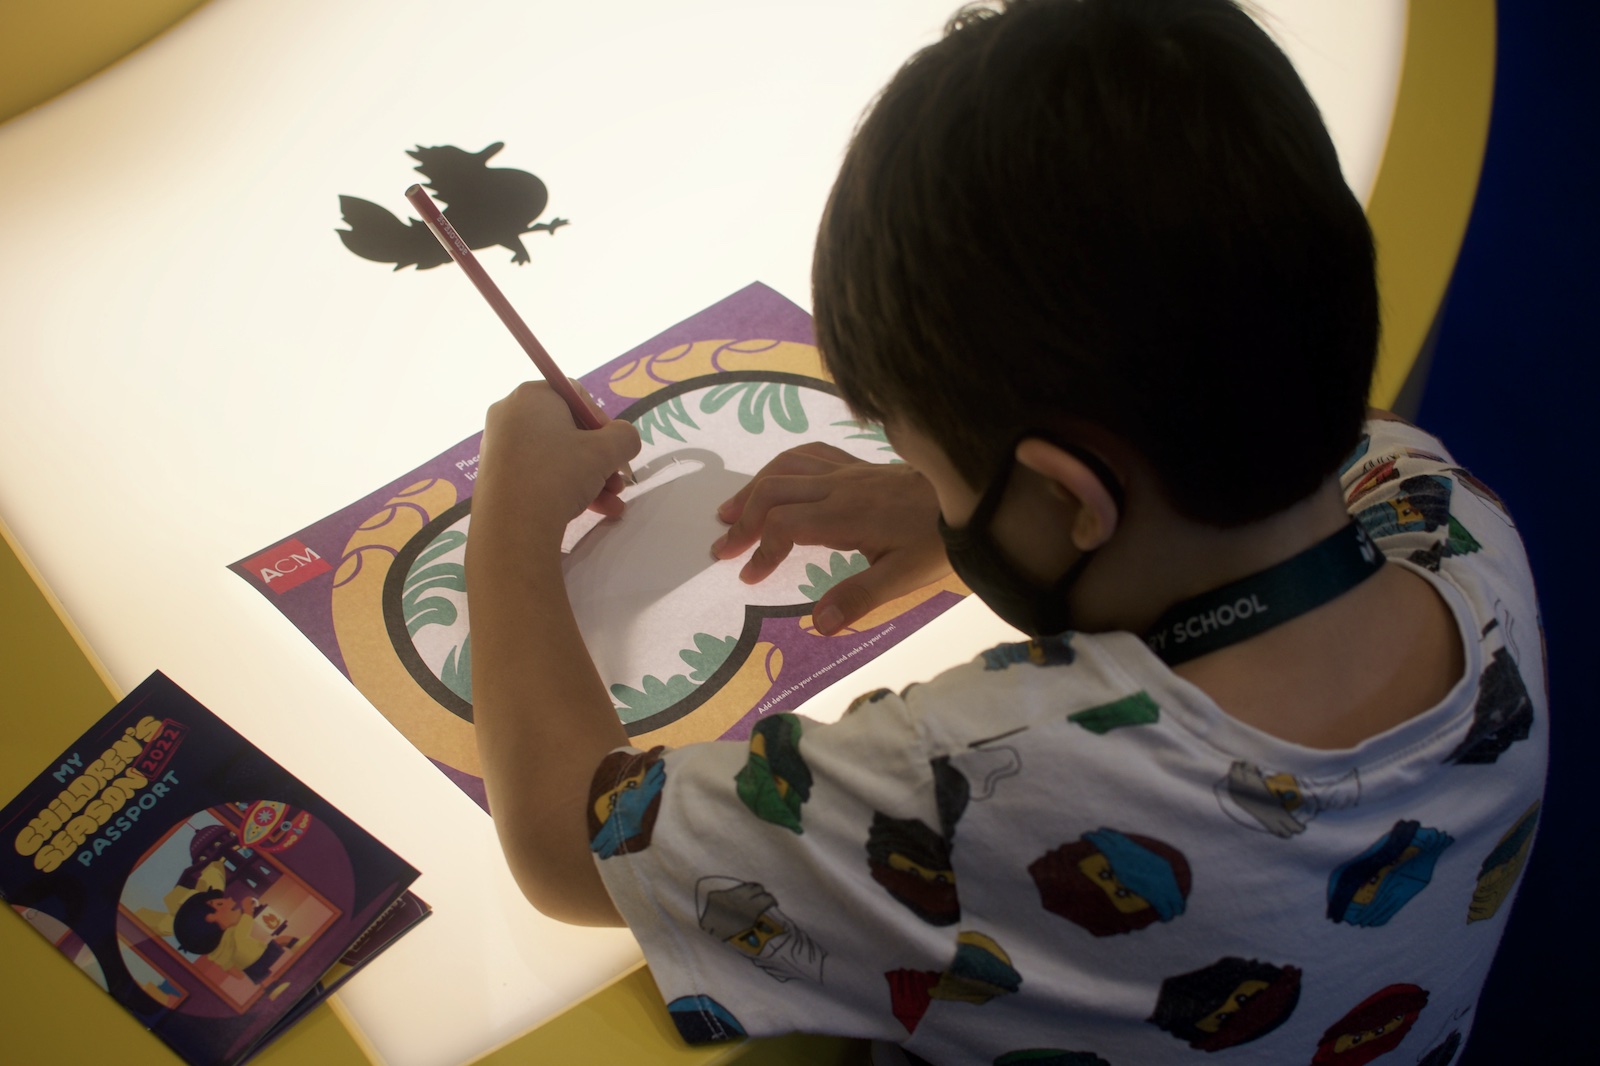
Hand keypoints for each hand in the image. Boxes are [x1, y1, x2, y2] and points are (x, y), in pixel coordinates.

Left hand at [476, 382, 641, 541]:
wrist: (514, 525)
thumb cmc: (560, 474)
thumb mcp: (605, 451)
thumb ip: (625, 437)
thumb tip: (624, 439)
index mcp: (532, 395)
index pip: (576, 397)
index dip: (603, 423)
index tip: (616, 449)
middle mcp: (510, 414)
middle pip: (567, 431)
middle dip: (599, 459)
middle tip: (617, 481)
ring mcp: (499, 447)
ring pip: (556, 457)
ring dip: (590, 478)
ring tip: (612, 503)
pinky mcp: (496, 476)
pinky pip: (538, 474)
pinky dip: (566, 488)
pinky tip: (595, 511)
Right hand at [711, 443, 950, 633]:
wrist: (973, 498)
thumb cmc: (939, 542)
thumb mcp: (905, 578)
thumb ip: (860, 597)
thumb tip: (818, 624)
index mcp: (846, 516)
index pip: (784, 525)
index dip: (761, 550)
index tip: (751, 577)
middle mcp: (839, 487)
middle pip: (774, 490)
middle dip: (742, 519)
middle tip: (722, 549)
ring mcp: (848, 471)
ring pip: (786, 466)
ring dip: (753, 488)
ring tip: (730, 511)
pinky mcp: (858, 464)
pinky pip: (809, 453)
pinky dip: (781, 466)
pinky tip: (774, 479)